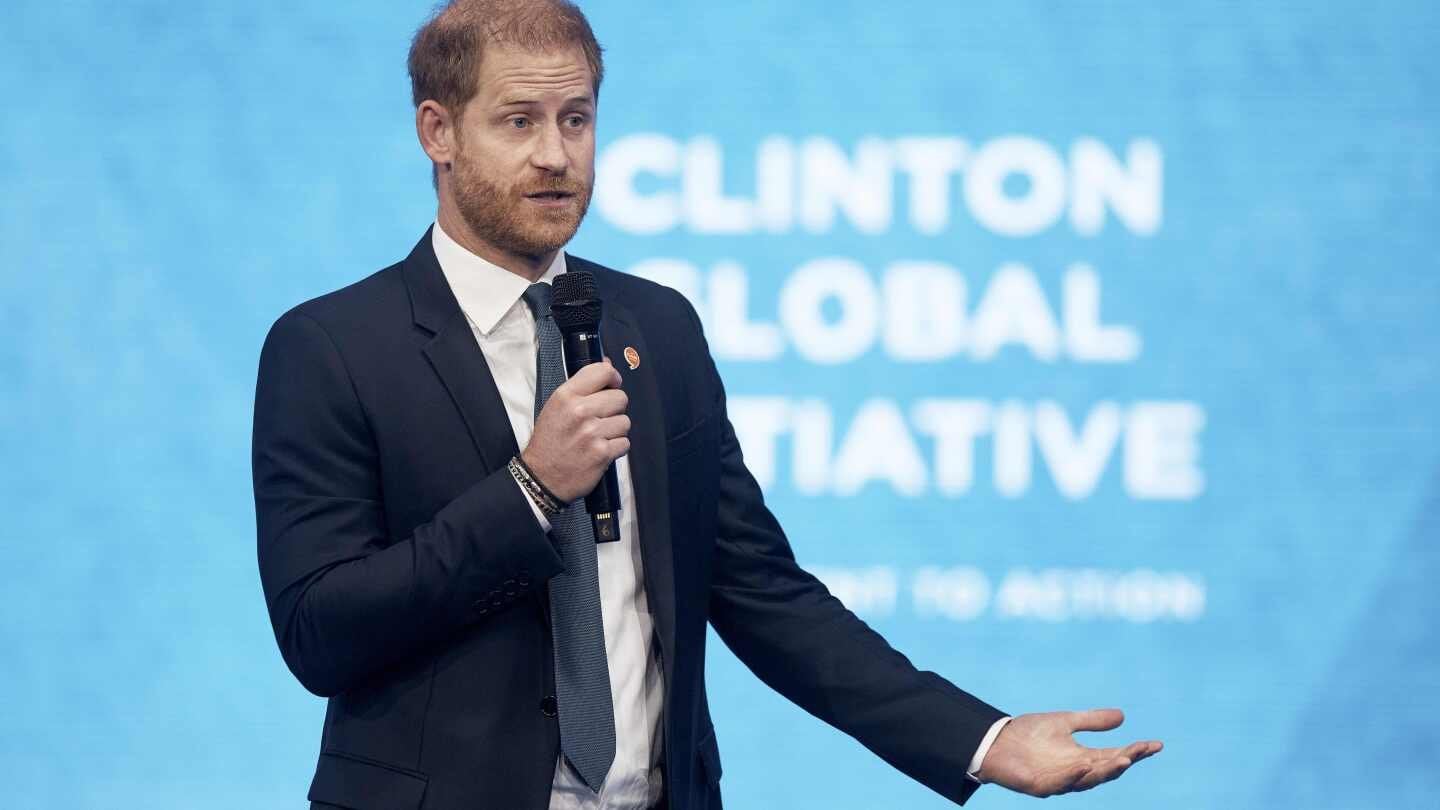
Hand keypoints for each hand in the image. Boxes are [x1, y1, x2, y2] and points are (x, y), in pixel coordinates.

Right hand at [522, 359, 629, 502]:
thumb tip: (608, 366)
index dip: (613, 377)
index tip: (612, 385)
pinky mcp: (603, 453)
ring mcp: (592, 433)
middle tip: (600, 419)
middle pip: (620, 397)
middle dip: (614, 408)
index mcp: (566, 396)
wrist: (542, 477)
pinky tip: (600, 450)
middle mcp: (580, 411)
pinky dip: (616, 448)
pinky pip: (625, 443)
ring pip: (625, 421)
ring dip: (615, 430)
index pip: (602, 371)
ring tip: (598, 437)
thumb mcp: (556, 407)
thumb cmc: (549, 442)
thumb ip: (581, 387)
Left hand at [976, 709, 1161, 796]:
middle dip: (1125, 761)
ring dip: (1105, 770)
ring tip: (1124, 759)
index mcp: (1084, 757)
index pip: (1115, 756)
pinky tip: (1083, 764)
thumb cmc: (1028, 734)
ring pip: (1089, 780)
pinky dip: (1073, 775)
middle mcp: (1076, 771)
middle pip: (1107, 769)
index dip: (1136, 752)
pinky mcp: (1042, 786)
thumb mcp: (1065, 722)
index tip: (1156, 744)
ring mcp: (1060, 780)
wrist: (996, 742)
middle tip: (1141, 750)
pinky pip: (1061, 783)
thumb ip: (1091, 721)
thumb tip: (1123, 716)